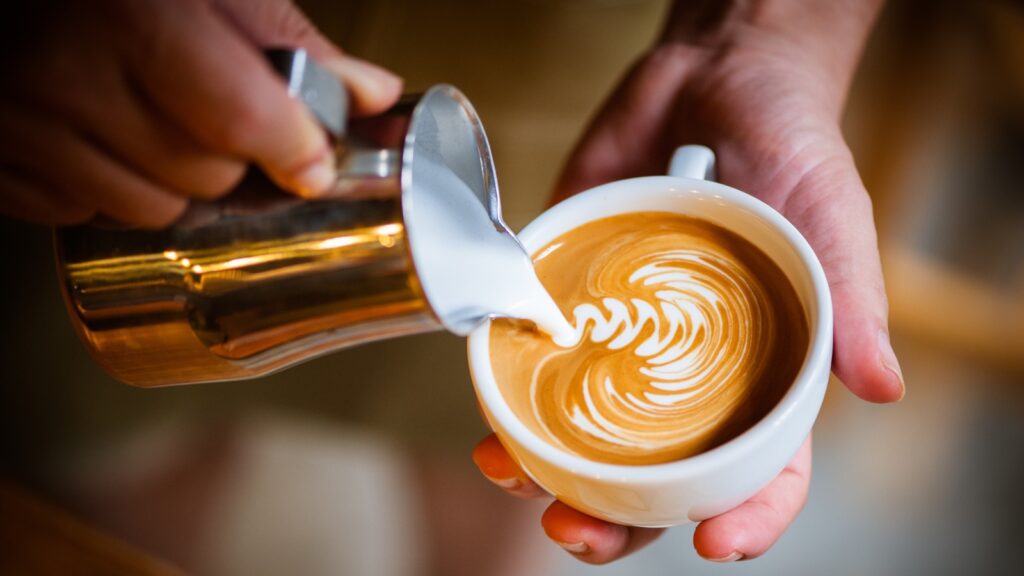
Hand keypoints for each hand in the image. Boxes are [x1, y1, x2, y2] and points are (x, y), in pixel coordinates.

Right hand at [0, 0, 401, 227]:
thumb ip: (288, 42)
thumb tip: (368, 94)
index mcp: (134, 16)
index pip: (243, 120)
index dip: (292, 148)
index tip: (311, 159)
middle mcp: (65, 74)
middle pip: (206, 176)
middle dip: (234, 157)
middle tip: (218, 111)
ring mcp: (22, 125)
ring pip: (150, 209)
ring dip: (176, 183)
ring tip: (157, 120)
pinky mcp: (1, 164)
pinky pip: (84, 215)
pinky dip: (110, 190)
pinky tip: (105, 138)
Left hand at [474, 5, 902, 562]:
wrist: (714, 75)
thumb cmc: (791, 148)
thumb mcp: (831, 215)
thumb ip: (850, 298)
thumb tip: (882, 387)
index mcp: (763, 372)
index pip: (764, 467)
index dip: (748, 515)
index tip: (716, 542)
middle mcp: (687, 370)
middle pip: (655, 474)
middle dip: (615, 519)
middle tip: (574, 531)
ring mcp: (623, 336)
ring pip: (582, 429)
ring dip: (542, 467)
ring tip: (509, 473)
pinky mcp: (570, 293)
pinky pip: (535, 352)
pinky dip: (506, 386)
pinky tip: (486, 405)